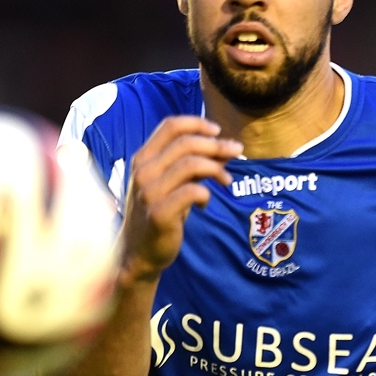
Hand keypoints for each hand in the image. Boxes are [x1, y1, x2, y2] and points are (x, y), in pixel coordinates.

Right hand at [119, 116, 242, 284]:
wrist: (138, 252)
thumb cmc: (159, 212)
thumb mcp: (173, 183)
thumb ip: (195, 164)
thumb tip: (227, 147)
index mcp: (143, 158)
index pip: (171, 126)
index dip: (198, 124)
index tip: (218, 131)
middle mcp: (142, 171)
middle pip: (185, 142)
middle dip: (217, 145)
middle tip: (237, 152)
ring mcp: (149, 192)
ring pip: (191, 164)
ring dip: (216, 168)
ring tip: (226, 180)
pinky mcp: (159, 213)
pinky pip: (192, 192)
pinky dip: (206, 194)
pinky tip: (204, 203)